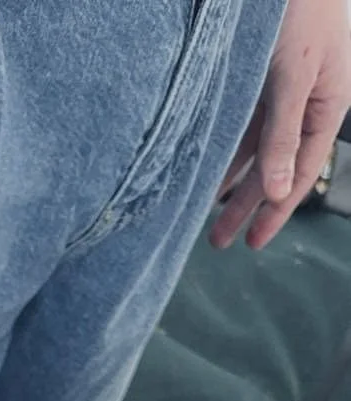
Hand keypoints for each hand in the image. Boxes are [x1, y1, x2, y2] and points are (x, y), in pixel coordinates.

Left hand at [211, 0, 350, 250]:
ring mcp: (280, 88)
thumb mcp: (293, 77)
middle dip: (246, 204)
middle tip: (218, 240)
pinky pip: (241, 120)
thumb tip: (278, 193)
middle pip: (274, 165)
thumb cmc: (301, 7)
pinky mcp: (256, 73)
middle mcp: (306, 100)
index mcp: (328, 104)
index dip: (276, 210)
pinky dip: (225, 146)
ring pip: (254, 146)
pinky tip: (207, 168)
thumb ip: (284, 135)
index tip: (253, 242)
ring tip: (207, 212)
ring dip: (231, 179)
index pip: (301, 172)